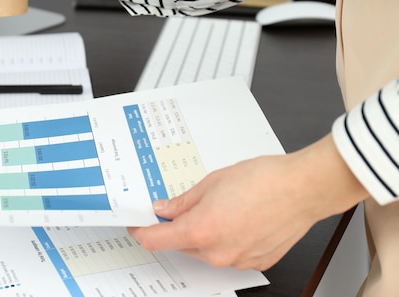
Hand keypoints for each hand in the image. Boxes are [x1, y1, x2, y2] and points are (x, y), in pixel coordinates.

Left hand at [127, 134, 368, 270]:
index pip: (156, 240)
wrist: (304, 188)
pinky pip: (229, 252)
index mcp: (200, 231)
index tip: (138, 225)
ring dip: (204, 232)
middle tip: (183, 205)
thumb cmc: (264, 180)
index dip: (142, 231)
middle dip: (177, 227)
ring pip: (206, 250)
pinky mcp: (256, 262)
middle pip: (182, 244)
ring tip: (222, 205)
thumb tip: (165, 209)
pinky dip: (227, 238)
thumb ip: (183, 201)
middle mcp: (217, 253)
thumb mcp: (212, 182)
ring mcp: (238, 261)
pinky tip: (238, 217)